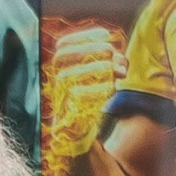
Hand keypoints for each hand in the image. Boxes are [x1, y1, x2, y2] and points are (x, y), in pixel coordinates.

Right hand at [43, 24, 124, 164]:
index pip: (63, 45)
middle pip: (61, 57)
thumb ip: (108, 66)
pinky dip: (96, 90)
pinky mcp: (65, 116)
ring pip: (67, 76)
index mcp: (61, 71)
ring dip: (95, 69)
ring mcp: (59, 99)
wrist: (80, 141)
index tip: (108, 35)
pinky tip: (113, 89)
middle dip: (89, 49)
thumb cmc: (90, 106)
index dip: (84, 36)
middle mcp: (55, 83)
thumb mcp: (101, 81)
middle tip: (113, 54)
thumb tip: (120, 57)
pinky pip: (75, 97)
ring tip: (117, 72)